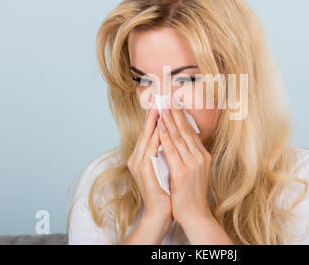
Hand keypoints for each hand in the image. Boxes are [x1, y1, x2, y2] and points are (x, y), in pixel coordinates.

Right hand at [127, 100, 172, 222]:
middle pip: (145, 131)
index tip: (161, 102)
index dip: (154, 117)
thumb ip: (164, 152)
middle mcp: (136, 158)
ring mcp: (138, 163)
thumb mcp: (165, 167)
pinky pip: (150, 148)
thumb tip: (172, 137)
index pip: (149, 133)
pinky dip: (156, 136)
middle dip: (152, 114)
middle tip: (159, 97)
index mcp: (141, 157)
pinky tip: (161, 126)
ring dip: (153, 120)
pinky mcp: (143, 169)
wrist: (161, 211)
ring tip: (160, 105)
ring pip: (147, 136)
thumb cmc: (166, 190)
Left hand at [157, 96, 212, 226]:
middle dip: (176, 113)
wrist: (195, 213)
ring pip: (179, 136)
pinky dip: (166, 136)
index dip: (182, 117)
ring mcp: (192, 164)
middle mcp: (200, 157)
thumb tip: (183, 143)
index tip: (175, 104)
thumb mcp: (195, 172)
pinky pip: (172, 149)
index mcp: (203, 156)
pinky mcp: (183, 171)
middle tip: (168, 98)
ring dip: (169, 120)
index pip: (191, 132)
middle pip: (186, 130)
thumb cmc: (192, 194)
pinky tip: (160, 126)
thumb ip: (190, 157)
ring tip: (162, 106)